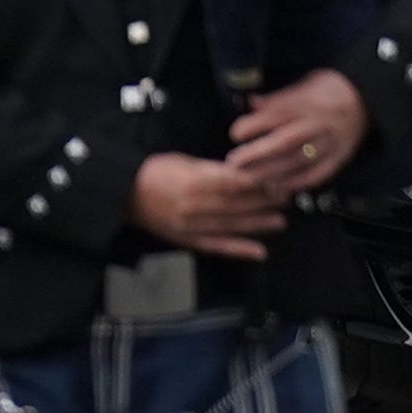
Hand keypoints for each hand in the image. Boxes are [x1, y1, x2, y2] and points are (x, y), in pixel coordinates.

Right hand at [129, 150, 286, 257]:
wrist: (124, 194)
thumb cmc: (154, 172)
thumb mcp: (184, 161)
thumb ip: (213, 169)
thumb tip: (242, 172)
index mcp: (195, 182)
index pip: (235, 184)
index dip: (259, 184)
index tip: (278, 181)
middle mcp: (196, 206)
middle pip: (237, 205)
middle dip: (265, 203)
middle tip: (287, 200)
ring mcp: (192, 226)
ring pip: (232, 226)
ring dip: (258, 225)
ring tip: (280, 222)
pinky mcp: (187, 240)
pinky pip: (217, 247)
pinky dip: (239, 250)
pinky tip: (259, 252)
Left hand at [223, 68, 373, 208]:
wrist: (369, 100)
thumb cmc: (333, 89)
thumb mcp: (306, 84)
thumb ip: (278, 98)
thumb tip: (250, 103)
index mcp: (309, 103)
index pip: (278, 115)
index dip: (255, 125)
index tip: (235, 133)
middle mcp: (318, 125)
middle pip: (285, 142)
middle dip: (257, 154)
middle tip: (234, 163)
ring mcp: (329, 144)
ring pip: (298, 162)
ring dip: (272, 173)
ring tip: (250, 179)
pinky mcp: (338, 159)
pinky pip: (316, 176)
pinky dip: (296, 184)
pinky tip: (278, 189)